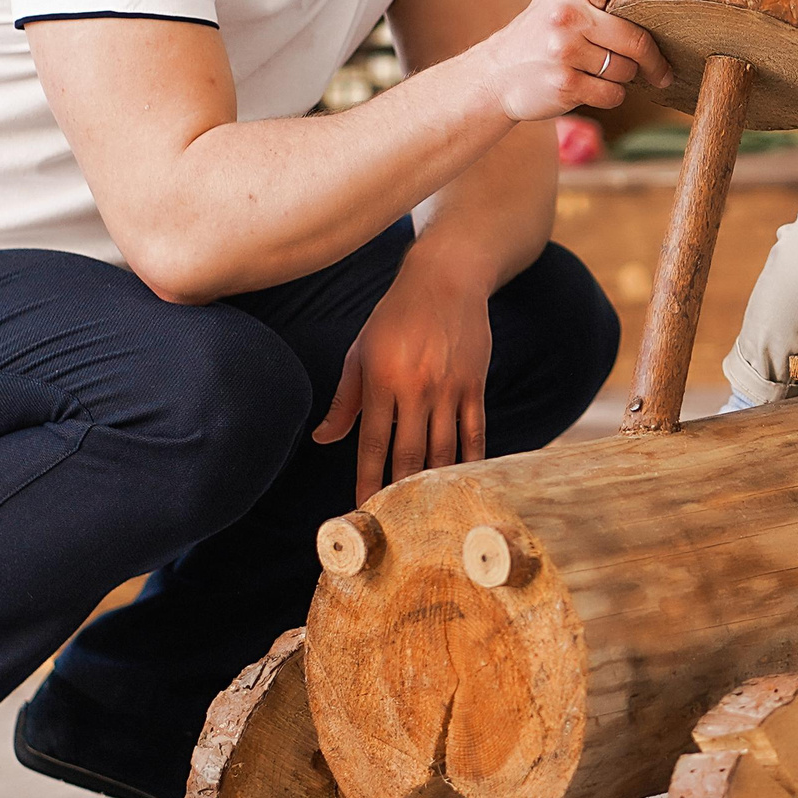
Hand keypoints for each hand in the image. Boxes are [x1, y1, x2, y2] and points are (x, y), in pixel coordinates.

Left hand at [312, 255, 492, 500]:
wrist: (447, 278)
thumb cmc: (396, 315)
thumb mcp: (360, 351)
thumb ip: (344, 399)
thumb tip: (323, 438)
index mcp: (382, 380)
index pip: (371, 443)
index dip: (366, 480)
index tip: (362, 507)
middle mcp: (416, 387)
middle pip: (409, 453)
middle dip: (400, 490)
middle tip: (396, 519)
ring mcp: (450, 387)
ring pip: (444, 448)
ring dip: (435, 482)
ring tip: (429, 509)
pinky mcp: (474, 384)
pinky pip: (475, 430)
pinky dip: (470, 459)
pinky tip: (465, 480)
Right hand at [474, 0, 680, 122]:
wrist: (495, 74)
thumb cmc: (541, 33)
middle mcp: (566, 14)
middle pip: (635, 37)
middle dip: (653, 58)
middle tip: (661, 69)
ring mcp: (563, 50)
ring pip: (626, 69)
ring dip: (625, 76)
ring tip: (599, 70)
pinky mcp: (564, 83)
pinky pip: (613, 93)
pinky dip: (610, 94)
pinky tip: (590, 87)